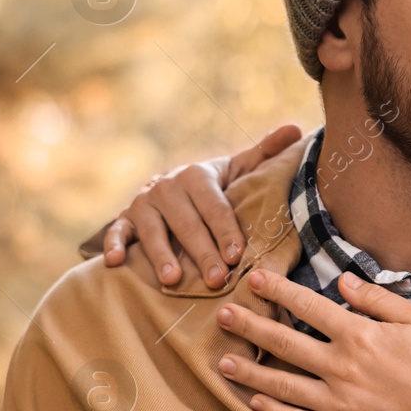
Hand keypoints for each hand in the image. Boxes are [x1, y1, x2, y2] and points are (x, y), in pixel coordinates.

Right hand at [102, 124, 302, 287]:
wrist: (171, 186)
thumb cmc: (214, 186)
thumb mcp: (237, 169)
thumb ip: (264, 154)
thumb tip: (296, 129)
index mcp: (198, 176)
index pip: (215, 207)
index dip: (226, 231)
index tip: (238, 255)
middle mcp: (168, 187)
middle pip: (187, 224)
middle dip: (202, 252)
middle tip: (216, 280)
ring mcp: (143, 203)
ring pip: (152, 231)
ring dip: (161, 255)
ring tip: (174, 280)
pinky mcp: (125, 218)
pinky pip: (117, 231)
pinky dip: (114, 244)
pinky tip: (115, 263)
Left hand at [214, 268, 410, 410]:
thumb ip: (378, 299)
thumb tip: (343, 281)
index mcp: (360, 335)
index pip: (308, 306)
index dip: (278, 291)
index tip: (254, 279)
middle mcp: (341, 368)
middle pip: (285, 343)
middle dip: (250, 326)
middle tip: (221, 316)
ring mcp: (338, 404)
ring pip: (282, 386)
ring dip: (250, 371)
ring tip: (223, 362)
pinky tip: (255, 402)